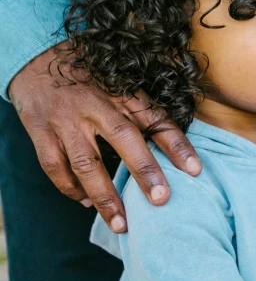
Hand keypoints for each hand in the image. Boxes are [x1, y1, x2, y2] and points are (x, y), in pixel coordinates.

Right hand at [8, 43, 201, 231]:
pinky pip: (56, 167)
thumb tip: (171, 146)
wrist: (34, 55)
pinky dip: (71, 189)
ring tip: (122, 224)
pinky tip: (86, 203)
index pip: (153, 117)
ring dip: (105, 197)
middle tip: (161, 199)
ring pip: (86, 163)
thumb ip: (140, 108)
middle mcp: (94, 104)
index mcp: (119, 91)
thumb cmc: (87, 74)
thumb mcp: (117, 80)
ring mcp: (65, 120)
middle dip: (144, 170)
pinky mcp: (40, 131)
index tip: (195, 170)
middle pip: (124, 137)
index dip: (176, 144)